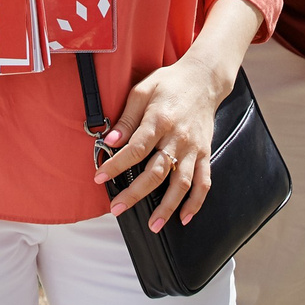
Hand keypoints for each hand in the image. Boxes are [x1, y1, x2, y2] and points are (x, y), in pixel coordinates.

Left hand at [95, 55, 232, 231]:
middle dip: (135, 193)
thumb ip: (127, 118)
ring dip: (168, 207)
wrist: (204, 79)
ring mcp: (193, 148)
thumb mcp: (142, 91)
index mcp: (159, 120)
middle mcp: (178, 138)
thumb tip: (110, 141)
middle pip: (156, 172)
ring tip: (153, 225)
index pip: (135, 149)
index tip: (100, 177)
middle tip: (116, 208)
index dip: (117, 165)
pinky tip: (184, 218)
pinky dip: (196, 202)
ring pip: (181, 183)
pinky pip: (203, 182)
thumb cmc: (169, 83)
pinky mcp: (204, 154)